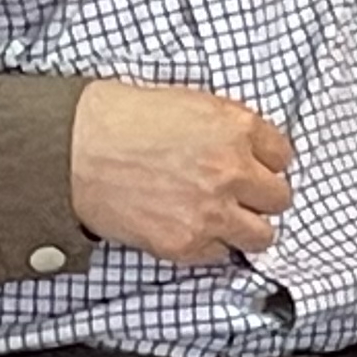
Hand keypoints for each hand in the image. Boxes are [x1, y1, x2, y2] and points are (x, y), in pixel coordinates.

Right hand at [69, 82, 290, 262]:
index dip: (264, 161)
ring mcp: (212, 211)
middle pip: (280, 198)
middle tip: (237, 193)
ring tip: (220, 218)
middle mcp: (232, 171)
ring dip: (245, 227)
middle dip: (259, 196)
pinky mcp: (186, 243)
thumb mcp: (186, 101)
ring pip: (262, 235)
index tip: (251, 165)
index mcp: (236, 128)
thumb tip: (248, 146)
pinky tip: (187, 226)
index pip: (283, 154)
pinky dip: (208, 245)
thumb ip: (226, 126)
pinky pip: (220, 255)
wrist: (73, 150)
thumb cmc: (118, 118)